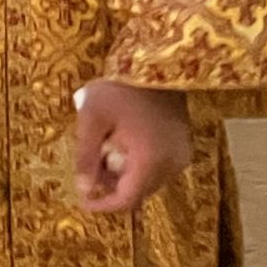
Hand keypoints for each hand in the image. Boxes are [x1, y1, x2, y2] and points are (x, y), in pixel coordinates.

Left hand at [73, 80, 191, 211]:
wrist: (154, 61)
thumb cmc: (119, 88)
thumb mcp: (92, 118)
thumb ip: (86, 156)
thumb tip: (83, 189)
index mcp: (151, 161)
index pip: (128, 199)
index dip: (104, 205)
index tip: (84, 201)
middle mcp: (172, 164)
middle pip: (139, 191)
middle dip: (111, 185)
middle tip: (89, 166)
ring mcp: (182, 154)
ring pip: (149, 179)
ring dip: (125, 174)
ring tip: (103, 149)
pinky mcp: (184, 144)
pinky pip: (159, 165)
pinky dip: (139, 163)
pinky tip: (123, 142)